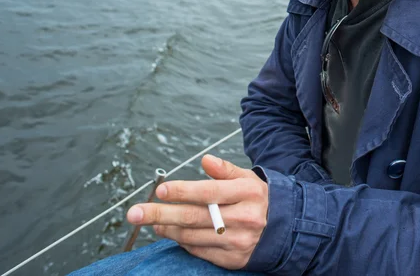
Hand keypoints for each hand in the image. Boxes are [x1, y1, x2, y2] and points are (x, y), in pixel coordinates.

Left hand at [126, 154, 267, 269]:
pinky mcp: (234, 259)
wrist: (285, 228)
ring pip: (194, 236)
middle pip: (195, 217)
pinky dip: (183, 243)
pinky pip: (201, 252)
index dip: (183, 191)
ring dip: (168, 229)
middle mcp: (243, 217)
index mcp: (247, 192)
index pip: (209, 192)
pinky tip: (172, 234)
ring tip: (153, 223)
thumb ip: (225, 170)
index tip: (160, 189)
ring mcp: (238, 241)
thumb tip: (205, 159)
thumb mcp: (247, 177)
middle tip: (134, 213)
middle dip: (161, 215)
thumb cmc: (258, 198)